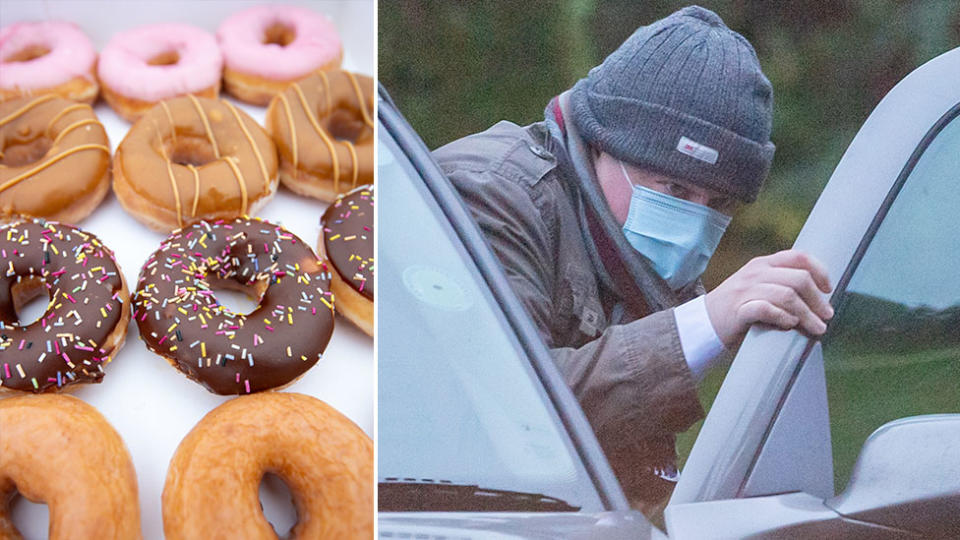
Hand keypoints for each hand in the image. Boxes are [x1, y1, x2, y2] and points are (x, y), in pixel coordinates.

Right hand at [704, 249, 833, 348]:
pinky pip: (767, 309)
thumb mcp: (759, 287)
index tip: (828, 289)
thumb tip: (820, 296)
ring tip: (816, 328)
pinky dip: (783, 317)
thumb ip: (782, 284)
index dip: (820, 271)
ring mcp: (745, 290)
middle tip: (826, 316)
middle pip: (799, 279)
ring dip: (807, 314)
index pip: (799, 256)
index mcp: (763, 264)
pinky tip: (789, 326)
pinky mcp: (739, 310)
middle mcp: (755, 273)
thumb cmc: (738, 309)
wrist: (704, 324)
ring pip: (788, 295)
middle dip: (818, 300)